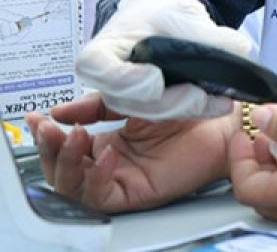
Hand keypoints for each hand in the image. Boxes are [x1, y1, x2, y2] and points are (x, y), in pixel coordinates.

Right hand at [26, 92, 234, 212]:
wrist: (221, 115)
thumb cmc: (185, 104)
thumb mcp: (131, 98)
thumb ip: (96, 105)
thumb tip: (58, 113)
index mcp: (106, 143)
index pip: (64, 149)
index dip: (46, 136)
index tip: (36, 119)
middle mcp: (110, 165)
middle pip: (63, 171)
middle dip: (51, 150)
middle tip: (49, 129)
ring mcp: (122, 180)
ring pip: (75, 187)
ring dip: (67, 162)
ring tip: (74, 136)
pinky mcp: (137, 193)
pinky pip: (103, 195)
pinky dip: (97, 176)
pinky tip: (105, 154)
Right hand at [76, 0, 252, 119]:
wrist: (162, 21)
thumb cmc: (161, 14)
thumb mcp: (180, 13)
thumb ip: (206, 34)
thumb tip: (239, 50)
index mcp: (100, 52)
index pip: (98, 70)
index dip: (126, 79)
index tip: (156, 79)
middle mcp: (105, 81)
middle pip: (127, 100)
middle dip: (166, 102)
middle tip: (197, 97)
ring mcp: (123, 99)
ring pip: (149, 113)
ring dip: (185, 110)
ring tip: (219, 102)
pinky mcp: (145, 109)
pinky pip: (166, 116)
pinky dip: (193, 111)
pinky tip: (218, 105)